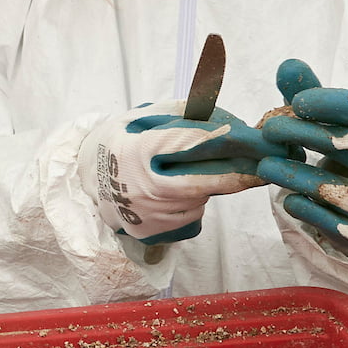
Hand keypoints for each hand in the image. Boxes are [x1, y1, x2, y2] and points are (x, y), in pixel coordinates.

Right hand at [79, 100, 274, 244]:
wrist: (87, 180)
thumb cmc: (123, 142)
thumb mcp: (142, 117)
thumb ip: (181, 114)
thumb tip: (225, 119)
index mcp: (135, 150)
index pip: (183, 144)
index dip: (217, 140)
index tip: (247, 137)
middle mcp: (139, 186)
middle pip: (199, 184)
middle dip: (234, 177)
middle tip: (260, 170)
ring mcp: (145, 215)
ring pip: (198, 201)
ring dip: (206, 188)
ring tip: (187, 174)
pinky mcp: (152, 233)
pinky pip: (191, 218)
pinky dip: (192, 205)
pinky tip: (175, 195)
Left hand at [255, 60, 347, 251]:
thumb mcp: (345, 119)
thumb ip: (314, 94)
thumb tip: (286, 66)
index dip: (331, 105)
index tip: (297, 101)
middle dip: (307, 135)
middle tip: (270, 129)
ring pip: (343, 193)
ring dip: (299, 177)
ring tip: (266, 166)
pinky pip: (339, 227)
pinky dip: (311, 212)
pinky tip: (289, 199)